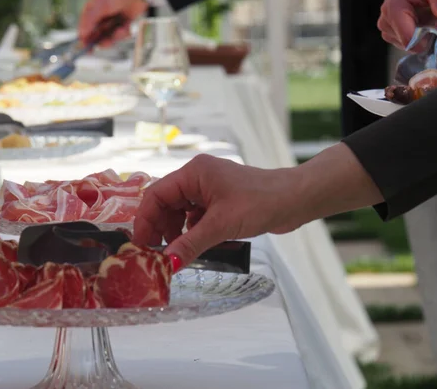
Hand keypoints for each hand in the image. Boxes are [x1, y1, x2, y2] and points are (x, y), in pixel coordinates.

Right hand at [78, 0, 148, 47]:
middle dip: (103, 40)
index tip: (87, 50)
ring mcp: (111, 21)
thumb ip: (90, 21)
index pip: (84, 29)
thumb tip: (81, 34)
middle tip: (107, 42)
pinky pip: (120, 34)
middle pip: (97, 36)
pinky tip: (127, 27)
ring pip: (109, 37)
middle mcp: (100, 17)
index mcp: (91, 11)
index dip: (85, 40)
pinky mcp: (122, 24)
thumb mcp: (100, 7)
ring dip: (115, 36)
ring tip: (121, 30)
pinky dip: (123, 33)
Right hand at [132, 155, 301, 266]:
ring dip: (176, 232)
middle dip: (159, 228)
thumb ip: (191, 243)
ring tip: (177, 252)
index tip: (141, 245)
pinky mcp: (219, 201)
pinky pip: (195, 216)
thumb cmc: (261, 202)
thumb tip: (167, 264)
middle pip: (165, 203)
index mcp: (194, 173)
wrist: (295, 199)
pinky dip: (191, 231)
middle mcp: (197, 177)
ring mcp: (209, 189)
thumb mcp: (221, 225)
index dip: (145, 220)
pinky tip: (195, 245)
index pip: (157, 194)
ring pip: (179, 211)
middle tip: (156, 254)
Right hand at [377, 0, 436, 52]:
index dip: (429, 43)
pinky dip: (423, 39)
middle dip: (431, 41)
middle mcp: (385, 23)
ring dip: (428, 40)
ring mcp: (387, 30)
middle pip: (411, 44)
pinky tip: (430, 26)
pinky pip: (410, 43)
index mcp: (393, 10)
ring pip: (411, 46)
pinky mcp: (391, 34)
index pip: (409, 39)